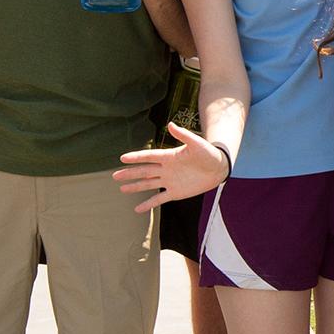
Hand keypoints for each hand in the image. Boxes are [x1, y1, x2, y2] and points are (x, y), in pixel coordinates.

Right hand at [113, 122, 227, 213]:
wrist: (218, 168)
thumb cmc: (208, 153)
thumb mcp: (196, 143)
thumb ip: (183, 135)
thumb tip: (170, 124)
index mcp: (169, 156)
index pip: (149, 157)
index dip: (136, 157)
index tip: (122, 158)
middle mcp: (166, 169)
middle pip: (144, 171)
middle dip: (130, 173)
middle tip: (115, 176)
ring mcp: (169, 181)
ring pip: (148, 185)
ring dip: (135, 187)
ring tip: (122, 189)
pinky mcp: (175, 193)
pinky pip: (159, 199)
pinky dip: (148, 204)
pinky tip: (138, 209)